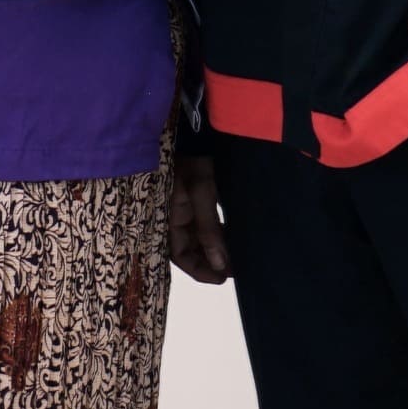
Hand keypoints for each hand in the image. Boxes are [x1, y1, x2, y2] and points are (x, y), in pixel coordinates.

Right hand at [170, 156, 230, 283]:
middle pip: (191, 248)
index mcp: (169, 218)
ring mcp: (185, 206)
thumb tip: (219, 264)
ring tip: (238, 255)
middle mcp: (174, 216)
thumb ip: (209, 229)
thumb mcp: (201, 193)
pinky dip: (218, 231)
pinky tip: (233, 234)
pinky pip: (205, 221)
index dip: (200, 270)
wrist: (196, 130)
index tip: (222, 278)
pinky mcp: (196, 196)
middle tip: (235, 269)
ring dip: (216, 246)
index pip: (180, 255)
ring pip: (199, 236)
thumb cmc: (193, 160)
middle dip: (211, 261)